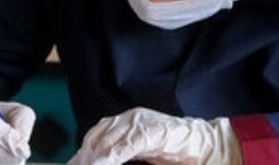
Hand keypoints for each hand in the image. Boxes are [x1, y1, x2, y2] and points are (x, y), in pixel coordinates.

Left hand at [68, 107, 240, 164]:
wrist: (203, 143)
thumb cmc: (175, 148)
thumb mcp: (143, 148)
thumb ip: (123, 151)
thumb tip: (105, 159)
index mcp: (128, 120)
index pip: (98, 133)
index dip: (84, 150)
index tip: (74, 163)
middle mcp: (131, 118)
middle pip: (99, 135)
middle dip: (85, 155)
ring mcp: (141, 123)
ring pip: (109, 140)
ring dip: (96, 157)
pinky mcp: (150, 133)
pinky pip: (126, 146)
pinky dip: (112, 157)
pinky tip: (104, 164)